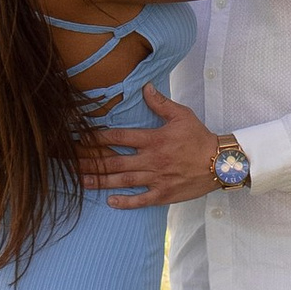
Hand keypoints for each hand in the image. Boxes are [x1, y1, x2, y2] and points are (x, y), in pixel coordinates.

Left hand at [84, 83, 222, 206]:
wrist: (221, 163)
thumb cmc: (200, 138)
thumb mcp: (182, 115)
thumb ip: (160, 103)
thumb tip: (145, 87)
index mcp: (153, 139)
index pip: (118, 138)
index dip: (96, 138)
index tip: (78, 137)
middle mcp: (151, 159)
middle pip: (114, 161)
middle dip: (90, 162)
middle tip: (69, 163)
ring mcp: (157, 179)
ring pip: (123, 180)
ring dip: (100, 181)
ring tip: (81, 181)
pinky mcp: (164, 194)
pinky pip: (141, 200)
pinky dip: (126, 202)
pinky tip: (110, 202)